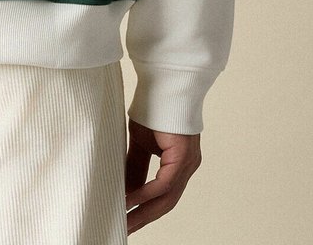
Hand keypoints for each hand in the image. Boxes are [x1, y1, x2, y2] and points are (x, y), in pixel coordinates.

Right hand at [124, 117, 201, 233]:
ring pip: (167, 198)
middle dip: (144, 218)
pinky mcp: (183, 156)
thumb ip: (136, 167)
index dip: (146, 210)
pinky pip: (165, 183)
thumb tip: (125, 189)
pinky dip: (147, 194)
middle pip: (166, 203)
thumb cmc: (153, 107)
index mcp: (179, 163)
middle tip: (124, 230)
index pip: (163, 195)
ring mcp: (188, 163)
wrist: (163, 82)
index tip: (128, 221)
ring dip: (144, 212)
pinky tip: (130, 200)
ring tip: (125, 222)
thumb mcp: (141, 143)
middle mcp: (187, 167)